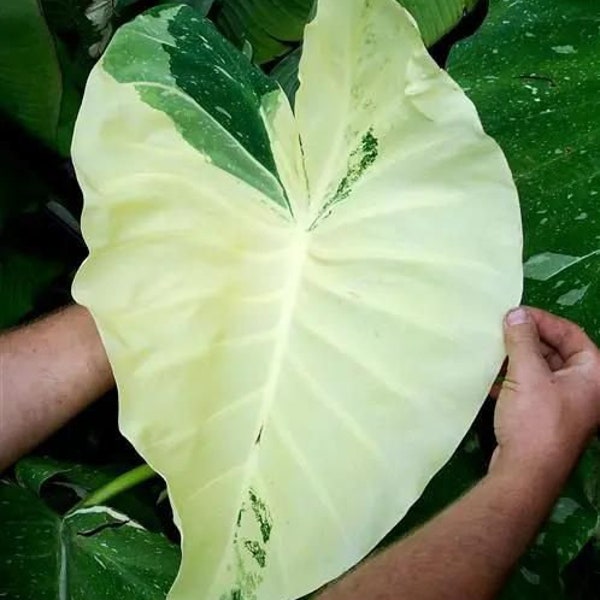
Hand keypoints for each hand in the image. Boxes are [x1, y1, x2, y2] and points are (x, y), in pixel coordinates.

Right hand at [490, 307, 599, 482]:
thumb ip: (522, 340)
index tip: (513, 314)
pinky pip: (532, 388)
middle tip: (500, 330)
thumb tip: (516, 313)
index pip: (571, 333)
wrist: (525, 474)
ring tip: (492, 350)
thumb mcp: (527, 374)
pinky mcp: (546, 417)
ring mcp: (566, 404)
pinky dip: (513, 379)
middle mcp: (585, 388)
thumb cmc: (535, 421)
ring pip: (542, 370)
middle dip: (528, 339)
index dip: (542, 320)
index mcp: (593, 374)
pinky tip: (490, 377)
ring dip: (517, 359)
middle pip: (557, 350)